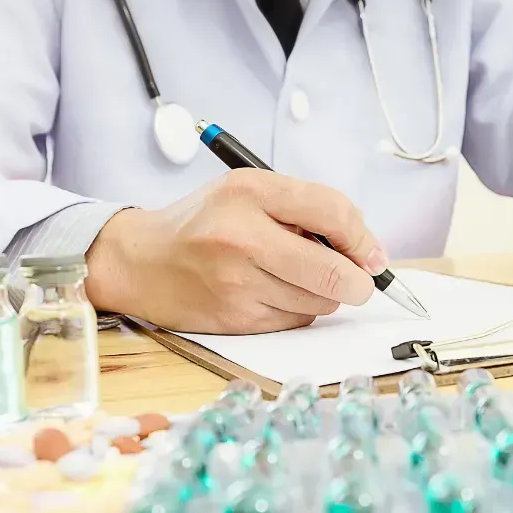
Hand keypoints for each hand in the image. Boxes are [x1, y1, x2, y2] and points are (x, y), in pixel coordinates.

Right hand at [84, 169, 387, 332]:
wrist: (140, 262)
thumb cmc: (203, 224)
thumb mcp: (248, 192)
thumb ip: (304, 209)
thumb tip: (367, 252)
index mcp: (250, 191)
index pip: (333, 212)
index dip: (364, 239)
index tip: (373, 256)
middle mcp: (242, 236)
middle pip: (333, 272)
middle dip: (359, 282)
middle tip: (360, 283)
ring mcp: (237, 282)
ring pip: (319, 302)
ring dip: (324, 296)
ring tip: (297, 279)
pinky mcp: (235, 318)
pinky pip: (294, 321)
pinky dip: (298, 311)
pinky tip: (273, 295)